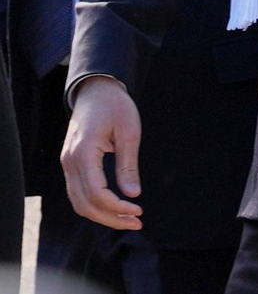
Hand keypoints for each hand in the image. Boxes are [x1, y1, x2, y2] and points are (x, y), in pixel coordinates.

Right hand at [60, 76, 143, 230]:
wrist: (96, 89)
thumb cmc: (115, 105)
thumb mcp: (129, 131)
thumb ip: (128, 165)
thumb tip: (133, 195)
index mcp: (83, 153)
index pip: (97, 193)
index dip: (117, 207)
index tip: (138, 210)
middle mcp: (70, 162)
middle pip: (85, 204)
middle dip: (110, 218)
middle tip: (136, 222)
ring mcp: (67, 164)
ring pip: (78, 202)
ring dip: (101, 215)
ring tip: (126, 219)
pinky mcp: (70, 164)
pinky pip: (77, 192)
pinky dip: (93, 205)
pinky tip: (112, 207)